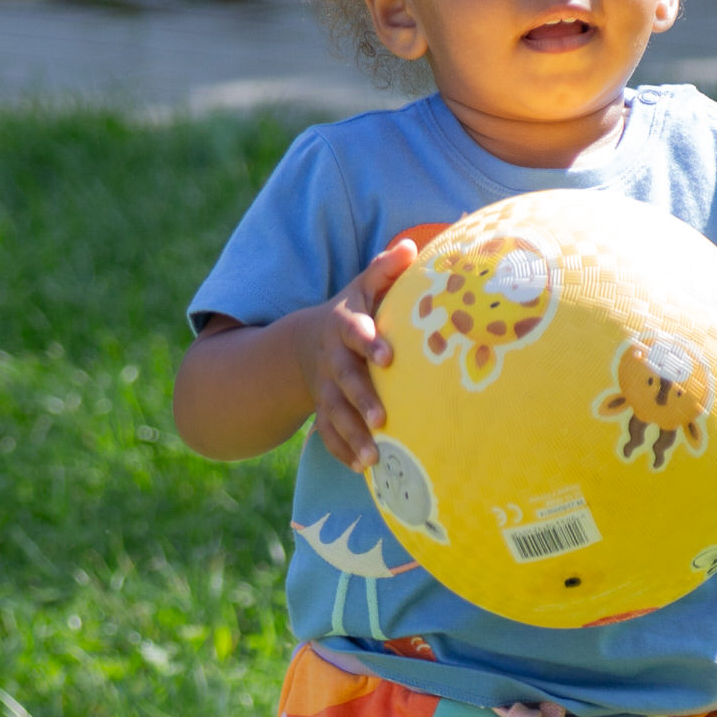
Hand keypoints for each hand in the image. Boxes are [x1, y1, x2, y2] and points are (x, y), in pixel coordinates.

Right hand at [296, 239, 415, 469]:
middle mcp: (331, 360)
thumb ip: (384, 271)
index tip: (388, 356)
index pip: (353, 332)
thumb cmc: (353, 313)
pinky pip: (328, 433)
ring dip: (353, 435)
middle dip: (362, 399)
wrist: (306, 342)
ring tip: (374, 458)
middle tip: (383, 419)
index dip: (368, 342)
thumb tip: (410, 247)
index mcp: (343, 327)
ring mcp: (325, 389)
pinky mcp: (323, 410)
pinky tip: (362, 469)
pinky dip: (342, 451)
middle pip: (344, 381)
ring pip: (334, 413)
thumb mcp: (362, 288)